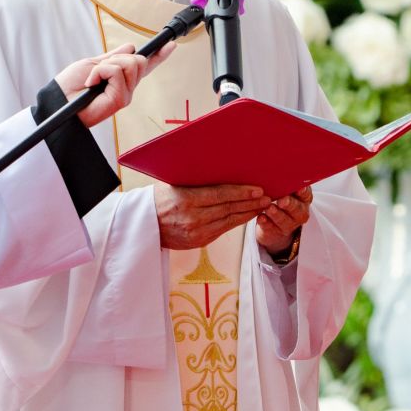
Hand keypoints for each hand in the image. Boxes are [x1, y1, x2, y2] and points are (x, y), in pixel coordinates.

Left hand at [55, 42, 174, 127]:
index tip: (171, 44)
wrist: (58, 100)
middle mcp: (127, 88)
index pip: (145, 66)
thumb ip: (112, 57)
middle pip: (139, 60)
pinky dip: (100, 72)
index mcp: (122, 79)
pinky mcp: (120, 100)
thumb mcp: (93, 64)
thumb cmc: (71, 85)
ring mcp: (125, 95)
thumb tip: (131, 47)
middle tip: (100, 70)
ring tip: (94, 78)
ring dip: (107, 65)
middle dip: (119, 57)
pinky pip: (116, 73)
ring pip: (130, 64)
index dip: (159, 55)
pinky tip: (92, 83)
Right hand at [154, 183, 270, 249]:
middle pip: (228, 209)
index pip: (220, 195)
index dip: (241, 193)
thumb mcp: (174, 183)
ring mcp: (196, 233)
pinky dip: (236, 222)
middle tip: (267, 196)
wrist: (143, 225)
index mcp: (185, 200)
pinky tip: (246, 215)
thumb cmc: (159, 197)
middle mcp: (192, 219)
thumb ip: (196, 179)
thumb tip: (222, 168)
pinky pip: (223, 230)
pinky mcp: (199, 242)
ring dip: (247, 213)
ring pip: (228, 222)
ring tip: (262, 205)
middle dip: (250, 203)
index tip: (258, 190)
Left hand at [255, 185, 311, 254]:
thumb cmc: (280, 198)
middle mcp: (300, 212)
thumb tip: (277, 160)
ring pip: (284, 220)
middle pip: (296, 209)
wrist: (276, 225)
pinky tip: (260, 218)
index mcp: (304, 198)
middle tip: (282, 201)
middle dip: (289, 204)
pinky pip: (271, 228)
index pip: (306, 194)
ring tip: (269, 208)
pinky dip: (266, 223)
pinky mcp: (276, 232)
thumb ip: (284, 180)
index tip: (298, 188)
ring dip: (276, 214)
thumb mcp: (286, 189)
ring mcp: (289, 224)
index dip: (302, 191)